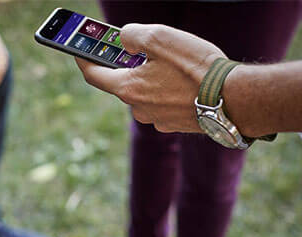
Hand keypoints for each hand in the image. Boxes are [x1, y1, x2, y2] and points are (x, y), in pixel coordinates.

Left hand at [76, 24, 225, 132]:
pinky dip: (169, 91)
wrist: (234, 98)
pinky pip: (164, 103)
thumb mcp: (159, 37)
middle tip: (140, 50)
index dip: (83, 60)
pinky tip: (187, 81)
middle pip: (124, 83)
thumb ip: (133, 35)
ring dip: (153, 79)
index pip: (94, 75)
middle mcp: (137, 109)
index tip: (77, 51)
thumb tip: (124, 38)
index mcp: (127, 89)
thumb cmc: (195, 67)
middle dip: (130, 66)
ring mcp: (156, 120)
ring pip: (146, 93)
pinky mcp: (174, 125)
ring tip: (175, 65)